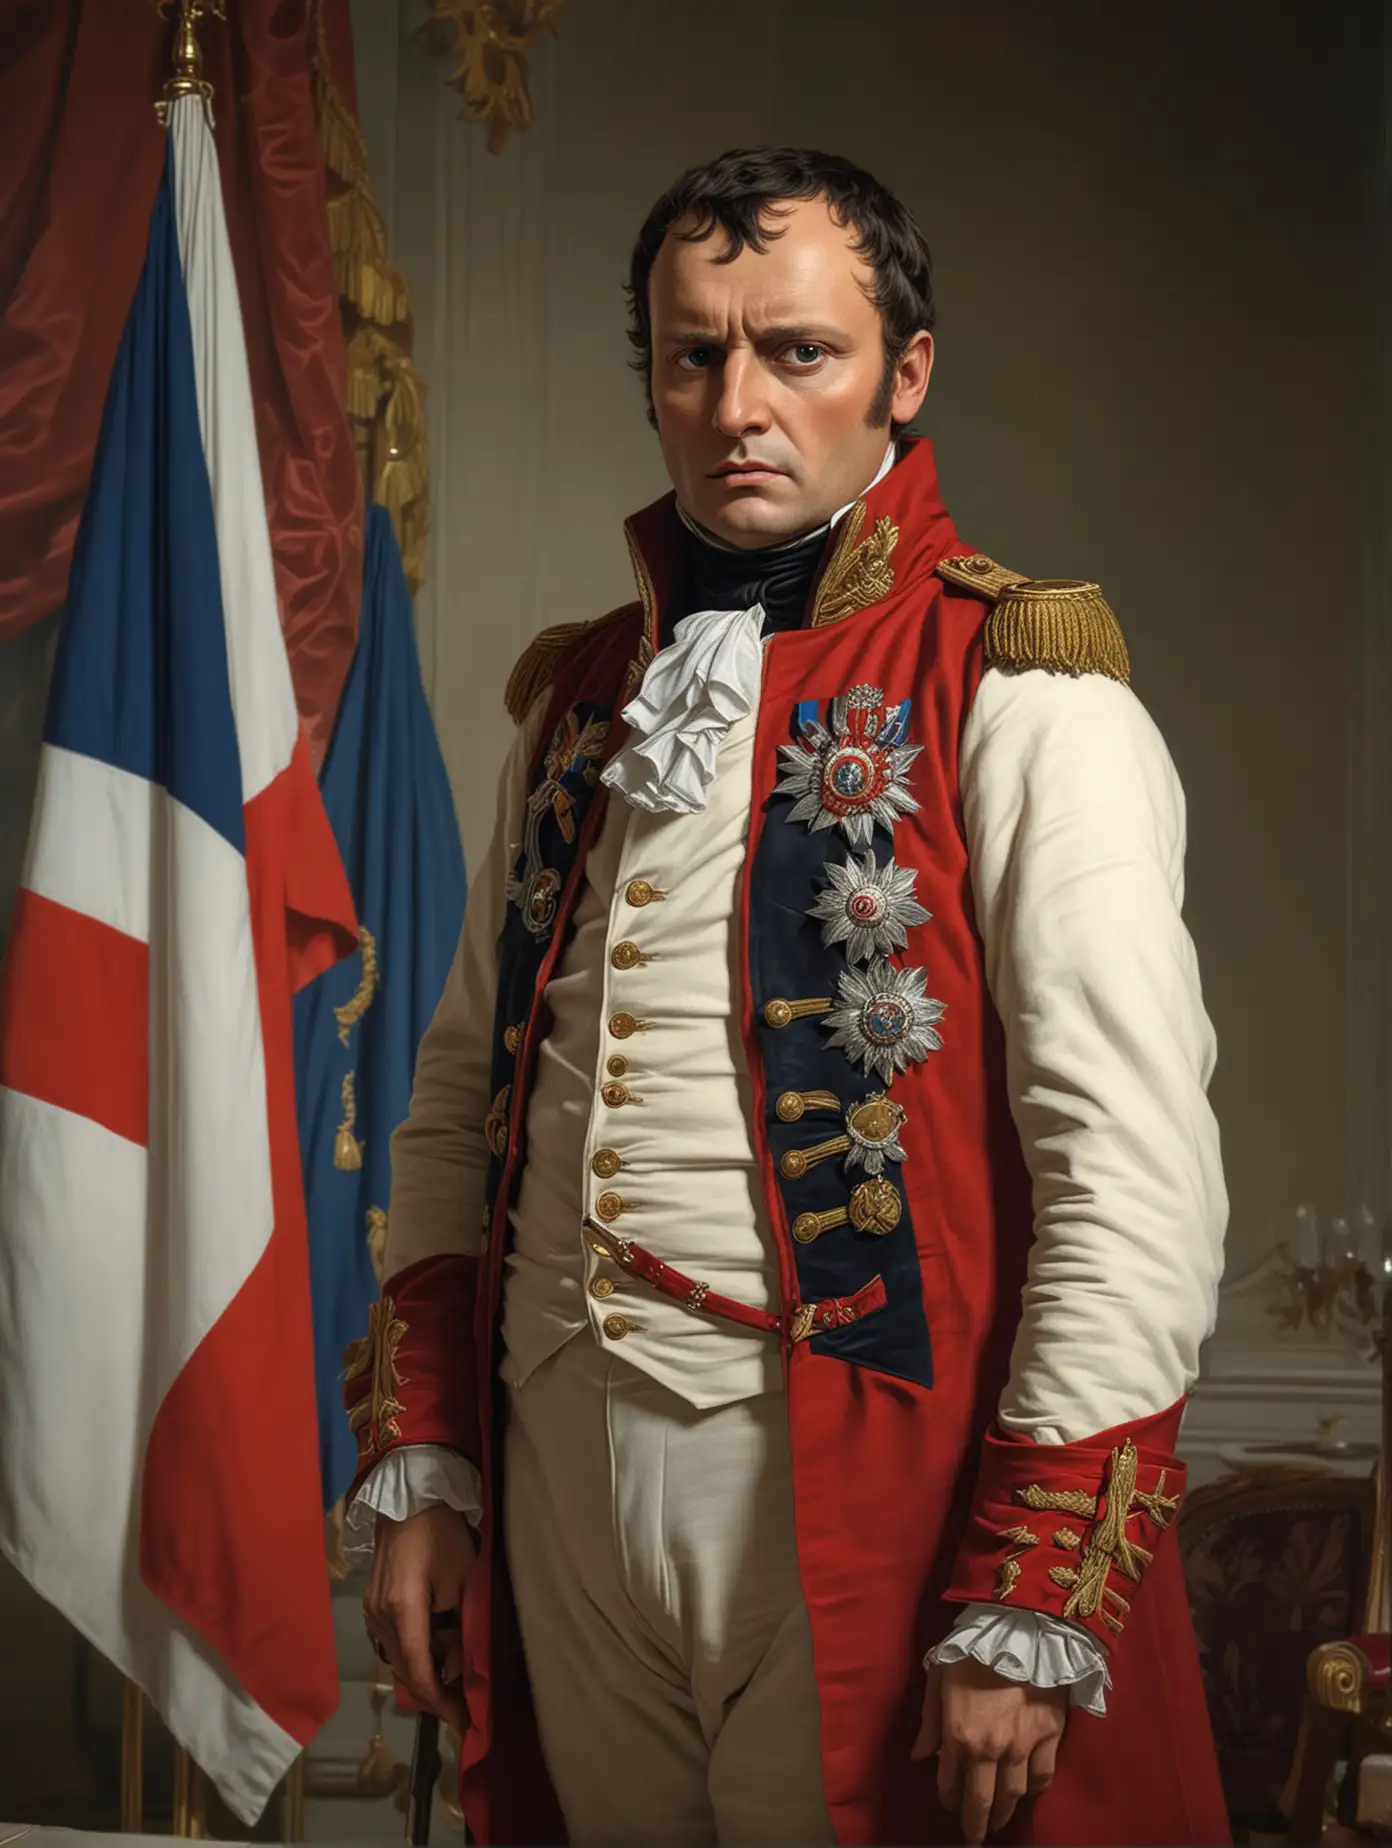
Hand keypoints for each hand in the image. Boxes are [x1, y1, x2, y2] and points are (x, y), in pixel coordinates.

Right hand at [363, 1505, 475, 1734]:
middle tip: (462, 1708)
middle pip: (405, 1669)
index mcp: (402, 1609)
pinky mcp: (373, 1601)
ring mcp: (372, 1609)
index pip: (419, 1669)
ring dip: (423, 1673)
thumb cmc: (440, 1529)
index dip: (440, 1700)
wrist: (409, 1494)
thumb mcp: (461, 1575)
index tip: (462, 1721)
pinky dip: (412, 1654)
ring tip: (453, 1683)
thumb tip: (453, 1662)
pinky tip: (433, 1654)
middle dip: (433, 1692)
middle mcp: (379, 1615)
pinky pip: (392, 1641)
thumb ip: (457, 1625)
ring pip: (397, 1657)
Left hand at [912, 1658, 1067, 1842]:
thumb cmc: (973, 1647)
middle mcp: (990, 1748)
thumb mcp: (939, 1676)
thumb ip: (929, 1722)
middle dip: (975, 1823)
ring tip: (1000, 1820)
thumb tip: (920, 1757)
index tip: (949, 1802)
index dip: (948, 1798)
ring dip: (1005, 1812)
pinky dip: (1034, 1789)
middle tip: (974, 1837)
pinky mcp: (1049, 1736)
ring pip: (1013, 1795)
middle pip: (983, 1800)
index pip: (950, 1783)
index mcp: (959, 1734)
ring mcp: (1023, 1746)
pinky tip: (1028, 1791)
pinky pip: (1043, 1776)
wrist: (1021, 1627)